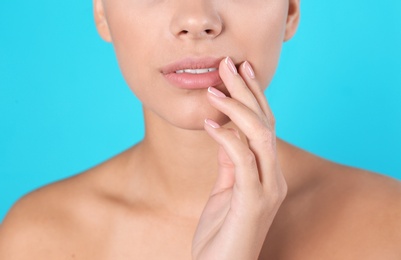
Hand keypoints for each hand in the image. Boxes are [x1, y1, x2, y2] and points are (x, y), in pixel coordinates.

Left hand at [192, 57, 286, 259]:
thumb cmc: (222, 232)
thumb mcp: (225, 190)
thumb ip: (230, 161)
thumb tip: (224, 132)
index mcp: (267, 174)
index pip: (264, 127)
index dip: (253, 97)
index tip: (239, 71)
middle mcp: (273, 178)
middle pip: (265, 125)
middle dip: (248, 92)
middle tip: (229, 65)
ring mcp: (267, 190)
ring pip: (260, 138)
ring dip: (238, 110)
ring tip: (215, 89)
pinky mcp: (253, 202)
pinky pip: (242, 162)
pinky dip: (227, 139)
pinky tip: (210, 124)